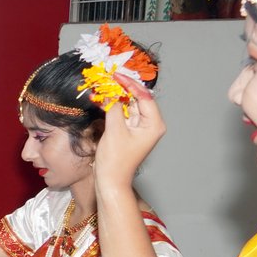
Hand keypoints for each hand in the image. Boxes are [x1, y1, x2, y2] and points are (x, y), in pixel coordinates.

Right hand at [94, 75, 164, 189]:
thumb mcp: (114, 131)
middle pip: (137, 99)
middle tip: (106, 78)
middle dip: (121, 88)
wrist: (110, 181)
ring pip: (128, 105)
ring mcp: (139, 128)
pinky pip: (122, 113)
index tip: (114, 75)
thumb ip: (113, 108)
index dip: (129, 84)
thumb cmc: (115, 161)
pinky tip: (102, 98)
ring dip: (115, 96)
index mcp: (154, 124)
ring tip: (102, 86)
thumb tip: (108, 90)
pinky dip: (113, 106)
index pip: (143, 96)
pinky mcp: (129, 131)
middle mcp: (150, 124)